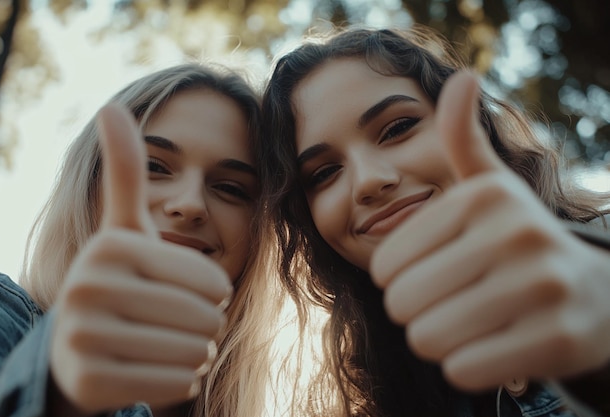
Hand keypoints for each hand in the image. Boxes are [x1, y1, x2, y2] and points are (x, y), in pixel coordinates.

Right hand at [50, 104, 231, 412]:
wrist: (78, 346)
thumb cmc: (120, 279)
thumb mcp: (126, 228)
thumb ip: (126, 173)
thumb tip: (111, 107)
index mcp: (110, 245)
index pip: (210, 281)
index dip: (215, 293)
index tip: (189, 293)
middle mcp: (87, 287)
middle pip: (202, 318)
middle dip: (206, 326)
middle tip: (184, 324)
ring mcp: (82, 338)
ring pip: (192, 353)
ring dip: (196, 352)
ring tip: (172, 343)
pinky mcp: (88, 383)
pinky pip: (174, 384)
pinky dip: (180, 379)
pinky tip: (159, 368)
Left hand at [370, 71, 609, 391]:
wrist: (594, 292)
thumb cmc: (516, 238)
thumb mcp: (490, 185)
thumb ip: (461, 138)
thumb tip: (459, 78)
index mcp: (483, 196)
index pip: (386, 264)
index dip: (396, 281)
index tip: (428, 275)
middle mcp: (516, 232)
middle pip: (404, 303)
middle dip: (415, 312)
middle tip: (445, 304)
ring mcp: (544, 286)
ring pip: (429, 338)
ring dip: (437, 339)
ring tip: (466, 322)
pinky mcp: (560, 339)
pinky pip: (465, 370)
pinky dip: (465, 365)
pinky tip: (488, 347)